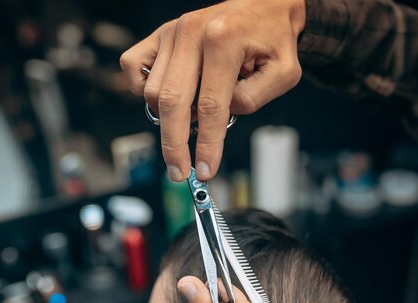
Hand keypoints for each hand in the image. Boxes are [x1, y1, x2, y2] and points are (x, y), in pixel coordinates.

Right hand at [120, 0, 305, 181]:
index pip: (211, 106)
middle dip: (173, 145)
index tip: (205, 170)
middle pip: (172, 102)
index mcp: (224, 41)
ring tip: (197, 112)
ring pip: (153, 92)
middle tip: (178, 171)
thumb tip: (220, 117)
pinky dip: (142, 90)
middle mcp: (192, 33)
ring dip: (171, 115)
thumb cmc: (274, 40)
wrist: (265, 5)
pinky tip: (165, 97)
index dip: (207, 144)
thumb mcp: (284, 73)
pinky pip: (132, 68)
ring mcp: (171, 32)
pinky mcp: (159, 34)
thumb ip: (255, 99)